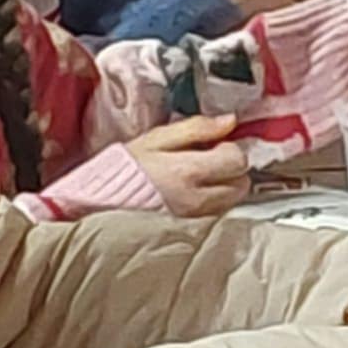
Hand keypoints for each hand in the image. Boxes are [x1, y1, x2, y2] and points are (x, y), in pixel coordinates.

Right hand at [129, 114, 250, 216]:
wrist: (106, 200)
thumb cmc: (130, 166)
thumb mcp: (159, 137)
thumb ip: (197, 128)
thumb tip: (230, 120)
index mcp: (189, 171)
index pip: (238, 160)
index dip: (230, 148)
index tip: (215, 145)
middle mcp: (198, 198)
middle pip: (242, 183)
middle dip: (232, 169)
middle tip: (210, 160)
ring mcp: (196, 216)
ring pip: (235, 200)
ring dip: (227, 185)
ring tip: (202, 176)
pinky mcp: (193, 227)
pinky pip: (220, 211)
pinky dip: (216, 199)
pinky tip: (196, 190)